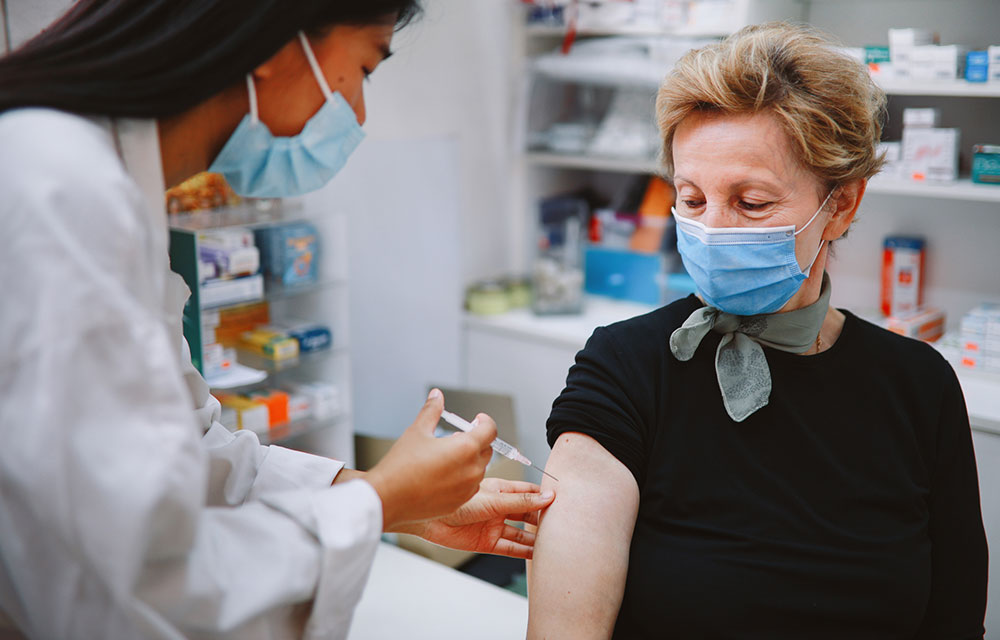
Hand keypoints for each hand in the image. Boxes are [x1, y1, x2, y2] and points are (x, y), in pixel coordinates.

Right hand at [365, 389, 497, 530]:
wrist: (388, 498)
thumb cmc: (401, 466)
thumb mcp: (417, 431)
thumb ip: (432, 410)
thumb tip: (437, 396)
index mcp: (466, 448)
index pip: (490, 430)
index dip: (485, 422)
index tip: (477, 420)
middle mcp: (471, 469)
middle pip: (486, 450)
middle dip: (476, 441)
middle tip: (457, 437)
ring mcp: (467, 489)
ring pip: (478, 469)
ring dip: (470, 460)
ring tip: (447, 457)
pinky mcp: (459, 502)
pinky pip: (470, 486)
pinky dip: (463, 478)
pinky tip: (443, 475)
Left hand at [395, 478, 555, 558]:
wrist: (427, 517)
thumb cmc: (453, 500)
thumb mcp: (492, 499)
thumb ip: (520, 501)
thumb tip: (547, 498)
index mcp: (499, 490)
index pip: (528, 491)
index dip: (544, 495)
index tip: (562, 500)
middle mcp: (498, 508)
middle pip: (527, 513)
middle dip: (543, 518)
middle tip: (562, 524)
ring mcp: (493, 525)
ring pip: (521, 532)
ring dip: (536, 538)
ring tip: (555, 542)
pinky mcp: (486, 543)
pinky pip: (510, 548)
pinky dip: (524, 552)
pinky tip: (537, 554)